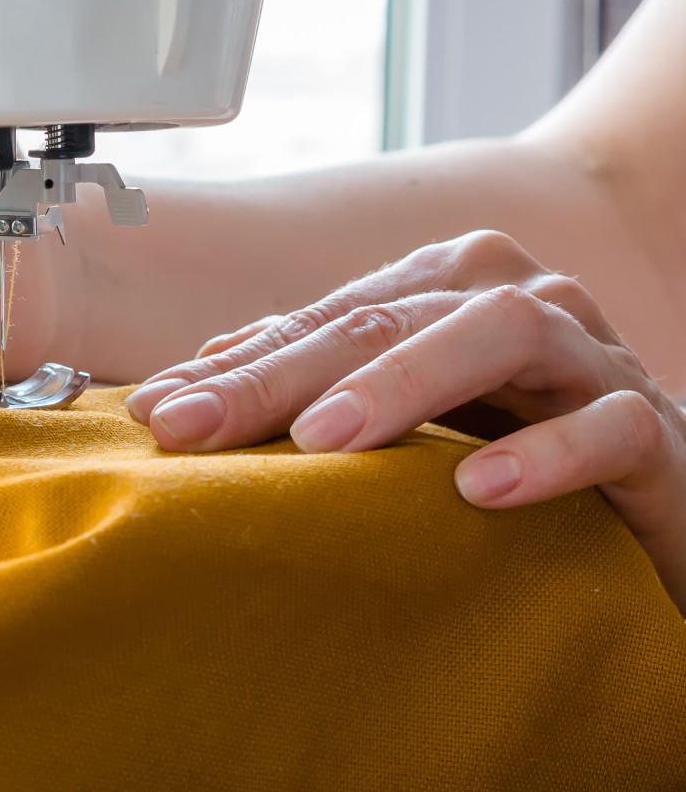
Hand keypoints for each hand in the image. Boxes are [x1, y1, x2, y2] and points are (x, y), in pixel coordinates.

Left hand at [126, 231, 685, 609]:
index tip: (156, 413)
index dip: (238, 366)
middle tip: (193, 428)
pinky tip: (479, 491)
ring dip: (403, 383)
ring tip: (324, 442)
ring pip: (499, 334)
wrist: (661, 497)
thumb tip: (194, 381)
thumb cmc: (517, 449)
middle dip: (282, 374)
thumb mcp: (408, 418)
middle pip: (385, 319)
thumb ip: (319, 387)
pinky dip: (546, 453)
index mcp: (447, 294)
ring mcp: (591, 357)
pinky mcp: (656, 431)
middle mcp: (516, 302)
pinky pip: (608, 425)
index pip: (326, 321)